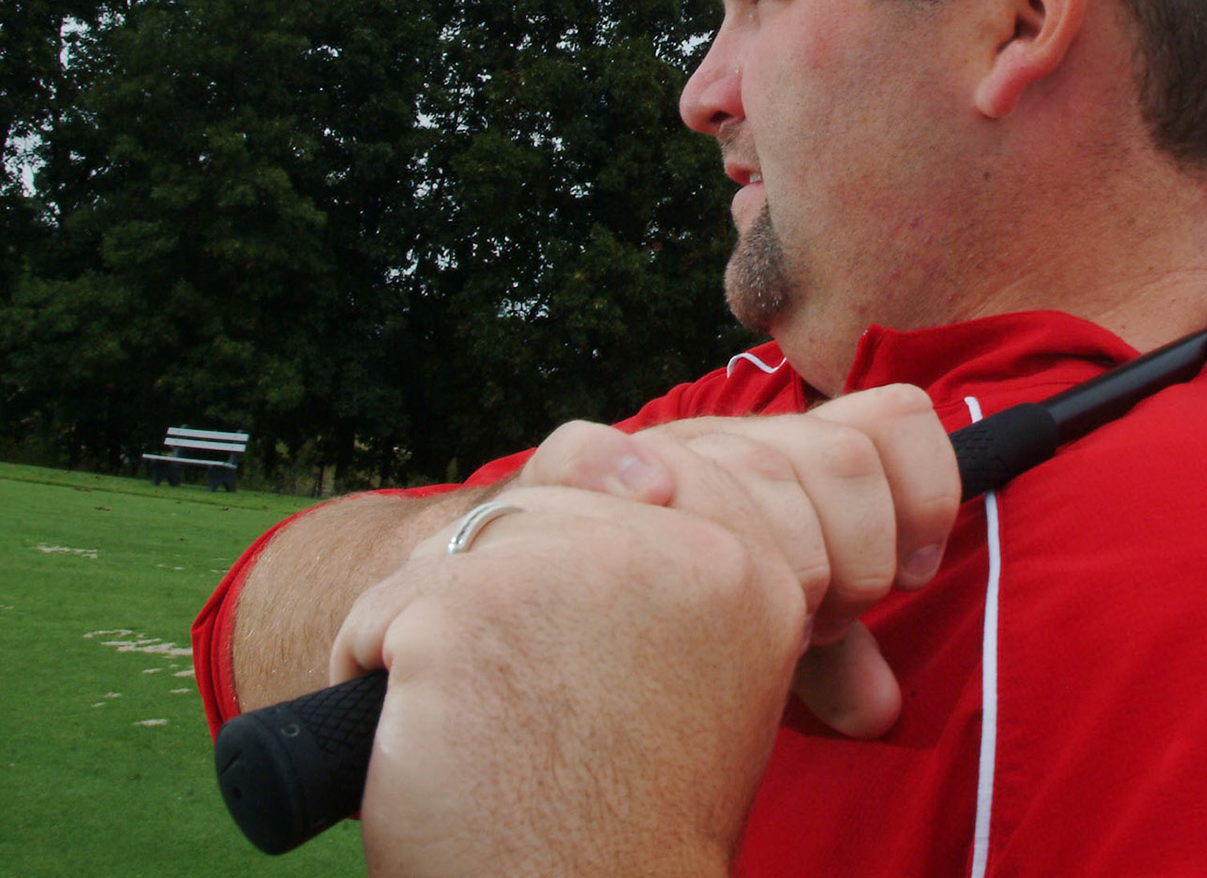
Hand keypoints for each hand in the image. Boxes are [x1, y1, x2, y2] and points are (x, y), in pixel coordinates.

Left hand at [333, 473, 806, 876]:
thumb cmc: (622, 823)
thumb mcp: (699, 675)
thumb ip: (677, 571)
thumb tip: (639, 469)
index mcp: (750, 571)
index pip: (639, 477)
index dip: (574, 573)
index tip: (588, 671)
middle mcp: (684, 551)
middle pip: (539, 510)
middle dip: (506, 602)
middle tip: (543, 718)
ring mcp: (577, 568)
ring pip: (457, 551)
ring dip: (442, 635)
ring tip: (491, 732)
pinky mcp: (473, 604)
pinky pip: (379, 612)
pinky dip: (370, 676)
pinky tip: (428, 746)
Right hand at [518, 384, 961, 737]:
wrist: (537, 591)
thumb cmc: (682, 611)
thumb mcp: (773, 626)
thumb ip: (836, 661)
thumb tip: (882, 711)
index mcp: (793, 460)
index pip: (892, 420)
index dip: (922, 492)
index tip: (908, 575)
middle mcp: (731, 441)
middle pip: (838, 455)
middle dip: (853, 553)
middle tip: (819, 620)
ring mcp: (654, 455)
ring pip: (748, 459)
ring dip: (770, 547)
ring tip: (753, 614)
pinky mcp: (560, 479)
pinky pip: (583, 447)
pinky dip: (617, 468)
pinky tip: (650, 502)